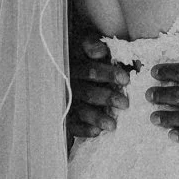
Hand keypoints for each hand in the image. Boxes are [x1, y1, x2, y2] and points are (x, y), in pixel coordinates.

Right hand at [68, 15, 129, 140]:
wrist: (52, 74)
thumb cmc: (80, 58)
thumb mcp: (83, 46)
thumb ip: (93, 46)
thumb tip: (104, 52)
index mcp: (74, 61)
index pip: (90, 69)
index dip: (107, 73)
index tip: (126, 79)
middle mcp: (68, 79)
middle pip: (88, 90)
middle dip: (107, 97)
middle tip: (125, 104)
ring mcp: (64, 96)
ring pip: (80, 108)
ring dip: (96, 117)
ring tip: (113, 125)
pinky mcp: (62, 112)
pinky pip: (71, 123)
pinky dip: (83, 128)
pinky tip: (96, 132)